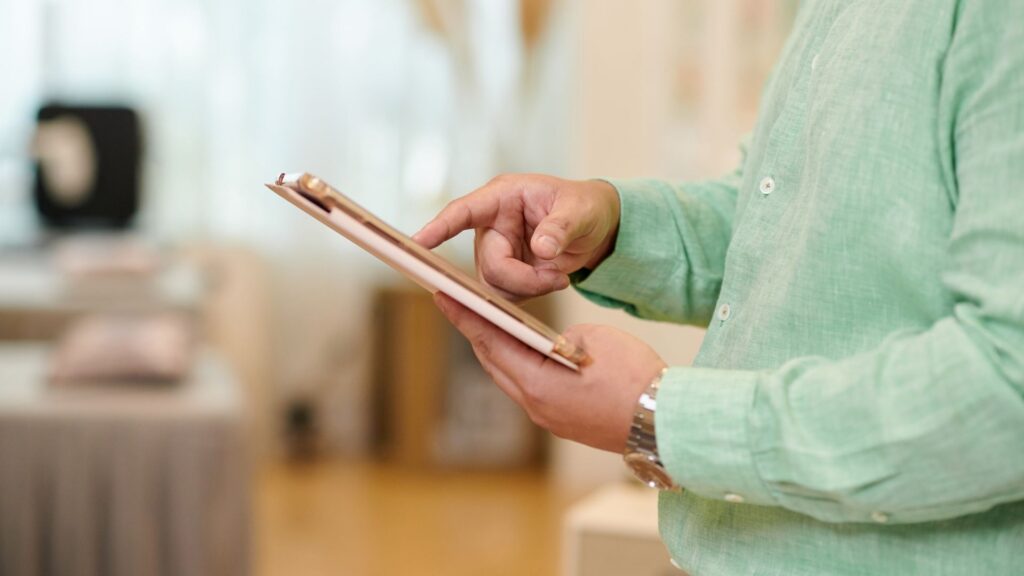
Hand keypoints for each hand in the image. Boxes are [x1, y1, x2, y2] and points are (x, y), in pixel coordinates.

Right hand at [413, 174, 620, 299]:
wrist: (595, 228)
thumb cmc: (585, 207)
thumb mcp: (580, 212)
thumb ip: (561, 227)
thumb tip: (541, 247)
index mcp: (502, 197)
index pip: (464, 212)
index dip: (440, 228)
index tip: (418, 242)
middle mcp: (491, 225)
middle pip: (489, 265)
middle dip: (523, 280)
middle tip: (559, 278)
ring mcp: (494, 252)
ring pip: (494, 288)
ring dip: (529, 289)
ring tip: (559, 275)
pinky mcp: (502, 275)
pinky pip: (505, 298)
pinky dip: (531, 295)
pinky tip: (552, 280)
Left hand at [433, 293, 666, 452]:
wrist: (666, 422)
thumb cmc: (635, 378)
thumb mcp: (593, 338)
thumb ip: (560, 337)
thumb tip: (550, 344)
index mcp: (536, 383)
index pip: (489, 342)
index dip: (464, 317)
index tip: (442, 296)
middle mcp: (535, 406)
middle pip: (494, 362)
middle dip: (477, 331)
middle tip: (460, 304)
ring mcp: (548, 418)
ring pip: (511, 377)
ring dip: (499, 350)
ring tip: (488, 323)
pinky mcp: (563, 422)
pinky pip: (531, 389)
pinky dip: (522, 366)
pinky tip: (525, 351)